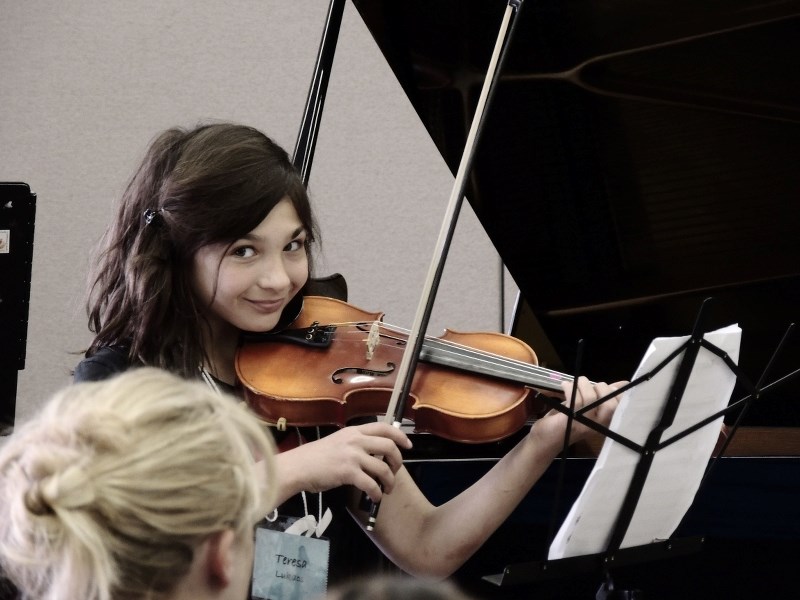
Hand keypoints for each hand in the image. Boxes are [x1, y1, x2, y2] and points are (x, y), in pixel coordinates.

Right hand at [274, 422, 411, 503]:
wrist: (298, 466)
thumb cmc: (316, 457)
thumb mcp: (338, 442)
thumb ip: (355, 444)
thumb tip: (374, 454)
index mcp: (354, 431)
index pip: (384, 427)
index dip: (400, 436)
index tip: (408, 445)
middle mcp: (356, 440)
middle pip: (389, 446)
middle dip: (397, 461)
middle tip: (395, 471)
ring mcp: (352, 456)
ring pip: (383, 467)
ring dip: (389, 481)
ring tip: (387, 489)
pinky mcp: (348, 472)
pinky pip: (371, 484)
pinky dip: (377, 492)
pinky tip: (375, 497)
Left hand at [530, 376, 623, 450]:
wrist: (545, 439)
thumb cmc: (567, 420)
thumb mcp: (586, 406)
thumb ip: (601, 396)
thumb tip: (623, 384)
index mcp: (605, 421)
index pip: (621, 407)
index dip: (619, 393)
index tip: (609, 386)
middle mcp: (598, 425)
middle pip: (610, 404)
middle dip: (600, 387)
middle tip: (586, 384)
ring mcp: (585, 425)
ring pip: (591, 398)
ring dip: (581, 384)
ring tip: (572, 384)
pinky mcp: (571, 421)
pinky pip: (576, 400)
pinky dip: (570, 388)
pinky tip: (565, 386)